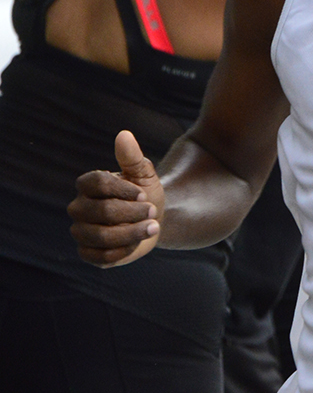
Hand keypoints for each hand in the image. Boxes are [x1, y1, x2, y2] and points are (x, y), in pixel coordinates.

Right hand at [68, 131, 163, 265]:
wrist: (152, 220)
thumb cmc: (144, 194)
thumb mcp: (143, 173)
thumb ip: (132, 156)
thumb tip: (124, 135)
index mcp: (87, 184)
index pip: (97, 183)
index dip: (123, 189)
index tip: (144, 193)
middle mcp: (78, 207)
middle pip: (101, 211)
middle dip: (133, 212)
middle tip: (153, 211)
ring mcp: (80, 231)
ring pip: (101, 236)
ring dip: (132, 233)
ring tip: (153, 227)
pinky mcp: (88, 253)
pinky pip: (102, 257)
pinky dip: (125, 251)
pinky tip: (139, 242)